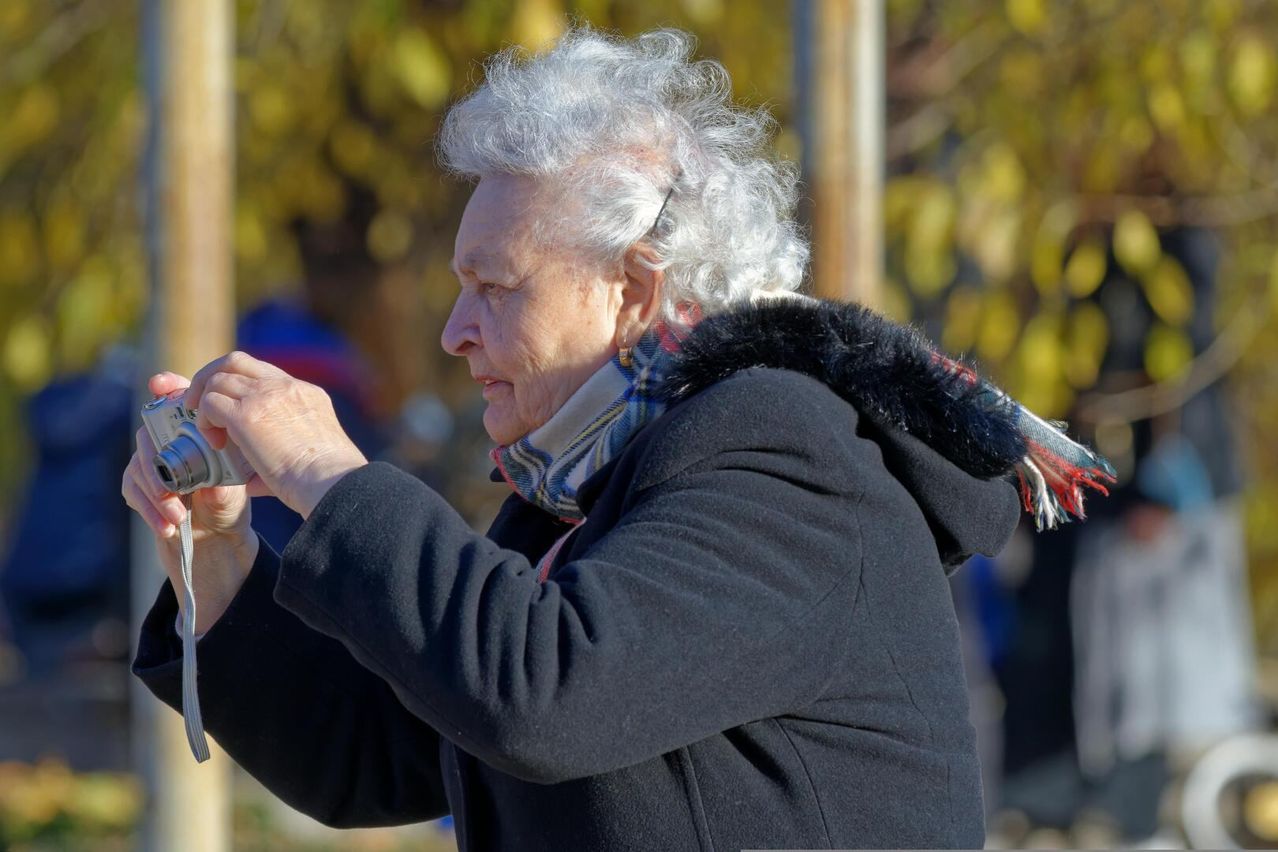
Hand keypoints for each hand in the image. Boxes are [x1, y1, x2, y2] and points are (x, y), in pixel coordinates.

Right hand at [123, 371, 258, 632]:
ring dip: (157, 493)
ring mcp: (151, 461)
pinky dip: (150, 510)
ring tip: (179, 515)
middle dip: (158, 459)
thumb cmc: (230, 501)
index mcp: (196, 431)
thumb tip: (213, 486)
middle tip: (173, 487)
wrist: (218, 536)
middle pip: (150, 433)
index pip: (178, 401)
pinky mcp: (139, 485)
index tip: (161, 384)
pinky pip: (133, 490)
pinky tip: (167, 526)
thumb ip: (226, 485)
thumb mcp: (236, 491)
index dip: (168, 388)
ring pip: (139, 465)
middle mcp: (169, 439)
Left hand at [184, 351, 367, 518]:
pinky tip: (215, 443)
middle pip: (236, 360)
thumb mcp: (313, 453)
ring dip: (205, 402)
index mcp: (306, 394)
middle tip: (201, 405)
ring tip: (208, 430)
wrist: (333, 482)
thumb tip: (253, 478)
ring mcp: (266, 396)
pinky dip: (206, 420)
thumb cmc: (327, 481)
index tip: (231, 411)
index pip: (263, 373)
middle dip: (210, 378)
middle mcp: (286, 387)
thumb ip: (283, 455)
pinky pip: (211, 402)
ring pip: (218, 377)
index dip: (240, 387)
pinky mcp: (247, 414)